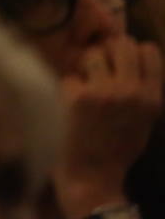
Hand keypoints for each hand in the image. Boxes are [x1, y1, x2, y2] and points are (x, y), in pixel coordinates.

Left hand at [53, 36, 162, 218]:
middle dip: (106, 53)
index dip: (129, 52)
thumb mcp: (143, 118)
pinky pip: (69, 76)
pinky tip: (69, 106)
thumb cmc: (116, 146)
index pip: (147, 50)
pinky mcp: (78, 97)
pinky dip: (66, 88)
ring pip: (91, 54)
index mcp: (151, 97)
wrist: (93, 174)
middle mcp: (132, 91)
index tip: (118, 64)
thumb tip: (130, 50)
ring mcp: (105, 92)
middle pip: (120, 44)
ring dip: (84, 69)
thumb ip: (140, 88)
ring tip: (84, 90)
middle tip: (97, 73)